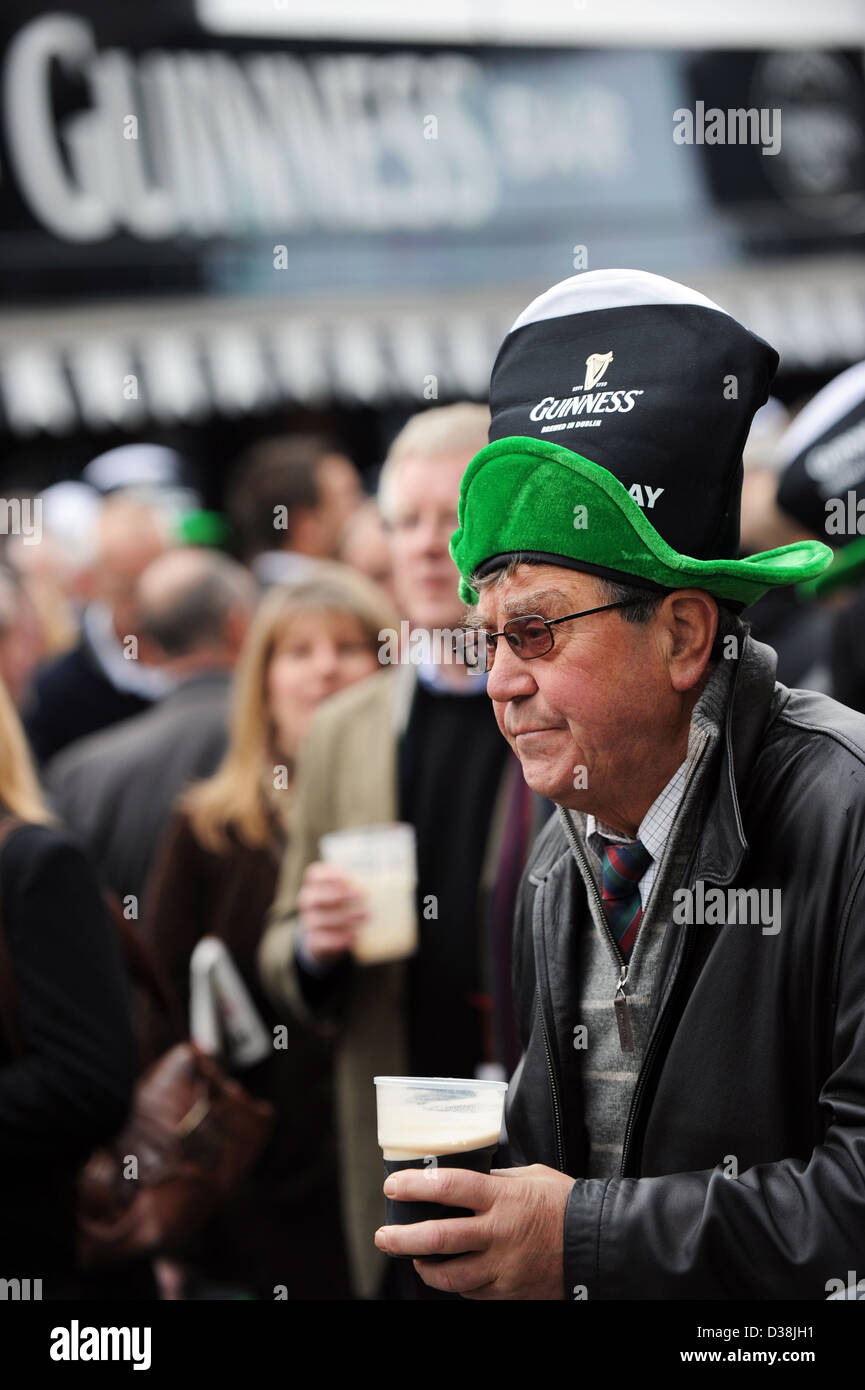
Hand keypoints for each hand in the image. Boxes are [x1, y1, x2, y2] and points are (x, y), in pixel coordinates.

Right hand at [297, 862, 366, 965]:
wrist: (329, 935)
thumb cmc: (344, 906)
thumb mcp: (351, 893)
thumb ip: (362, 886)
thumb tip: (391, 883)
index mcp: (316, 885)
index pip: (314, 875)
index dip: (328, 875)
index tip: (347, 878)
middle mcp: (309, 902)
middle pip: (313, 897)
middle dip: (336, 896)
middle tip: (361, 896)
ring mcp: (309, 922)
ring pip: (318, 919)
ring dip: (342, 918)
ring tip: (366, 916)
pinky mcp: (313, 941)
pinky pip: (321, 940)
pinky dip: (338, 939)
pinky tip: (355, 936)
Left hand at [374, 1164, 573, 1299]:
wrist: (599, 1243)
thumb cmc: (564, 1203)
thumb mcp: (531, 1176)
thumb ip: (497, 1179)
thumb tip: (464, 1179)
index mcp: (502, 1197)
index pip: (448, 1187)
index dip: (415, 1186)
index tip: (392, 1186)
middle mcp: (499, 1232)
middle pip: (439, 1238)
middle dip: (403, 1239)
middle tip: (383, 1237)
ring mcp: (503, 1266)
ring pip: (450, 1277)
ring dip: (424, 1269)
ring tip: (413, 1259)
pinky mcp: (510, 1291)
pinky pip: (473, 1293)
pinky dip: (458, 1285)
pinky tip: (453, 1274)